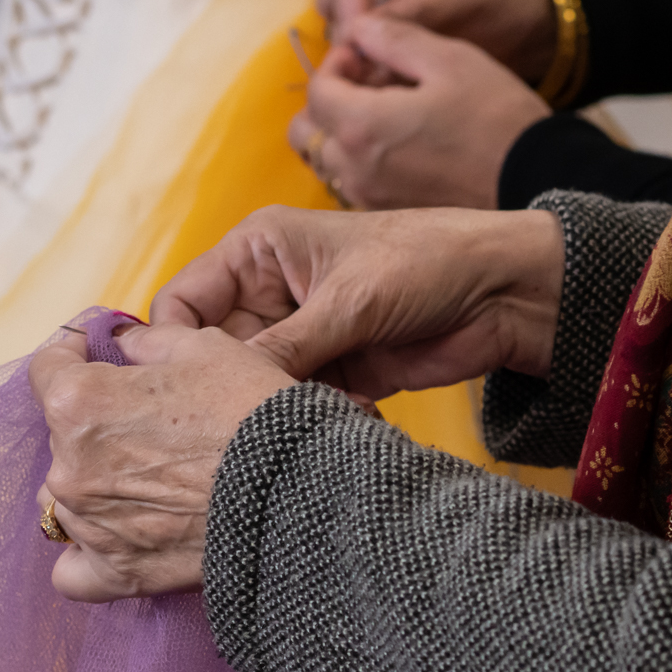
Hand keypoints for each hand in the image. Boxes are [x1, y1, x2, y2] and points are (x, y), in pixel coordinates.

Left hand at [31, 324, 294, 601]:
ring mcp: (88, 524)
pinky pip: (71, 569)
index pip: (46, 368)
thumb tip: (119, 344)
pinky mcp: (114, 572)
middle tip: (148, 417)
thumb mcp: (203, 347)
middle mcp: (68, 466)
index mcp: (79, 402)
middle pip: (59, 432)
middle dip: (94, 418)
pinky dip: (86, 551)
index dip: (71, 351)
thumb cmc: (250, 411)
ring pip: (64, 497)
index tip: (95, 352)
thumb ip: (145, 341)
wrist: (297, 492)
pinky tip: (114, 532)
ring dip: (93, 481)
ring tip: (146, 475)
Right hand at [150, 204, 563, 398]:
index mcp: (256, 250)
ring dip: (269, 408)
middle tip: (240, 421)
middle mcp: (266, 291)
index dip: (169, 346)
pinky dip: (304, 420)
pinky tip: (338, 418)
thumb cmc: (426, 262)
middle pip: (209, 353)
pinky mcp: (328, 372)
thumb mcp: (348, 301)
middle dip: (224, 388)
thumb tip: (217, 389)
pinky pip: (291, 405)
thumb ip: (282, 348)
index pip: (182, 302)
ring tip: (297, 419)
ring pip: (249, 386)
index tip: (180, 391)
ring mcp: (296, 335)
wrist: (502, 294)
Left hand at [290, 14, 549, 209]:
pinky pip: (351, 182)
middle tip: (368, 84)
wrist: (538, 180)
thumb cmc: (496, 116)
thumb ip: (393, 37)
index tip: (368, 54)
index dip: (338, 63)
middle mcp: (354, 167)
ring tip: (386, 114)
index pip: (317, 89)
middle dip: (328, 100)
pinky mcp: (386, 213)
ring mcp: (368, 196)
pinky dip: (360, 159)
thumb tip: (357, 27)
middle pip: (306, 131)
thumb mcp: (450, 58)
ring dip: (341, 131)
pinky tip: (401, 144)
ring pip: (326, 160)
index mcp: (361, 124)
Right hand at [316, 0, 555, 79]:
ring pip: (339, 12)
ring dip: (357, 41)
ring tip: (385, 66)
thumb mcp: (462, 0)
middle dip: (349, 25)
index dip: (348, 2)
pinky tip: (387, 68)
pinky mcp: (378, 6)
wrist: (532, 22)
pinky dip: (366, 51)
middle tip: (369, 63)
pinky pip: (355, 30)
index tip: (356, 45)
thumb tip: (357, 37)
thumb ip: (410, 15)